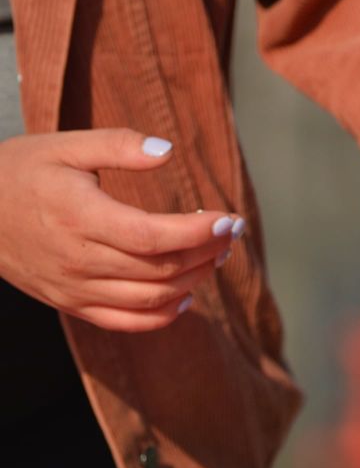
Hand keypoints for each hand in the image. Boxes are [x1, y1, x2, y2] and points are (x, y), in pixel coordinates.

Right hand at [0, 129, 244, 332]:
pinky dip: (162, 315)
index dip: (199, 233)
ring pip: (150, 298)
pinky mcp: (70, 303)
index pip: (154, 237)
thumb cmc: (19, 172)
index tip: (229, 219)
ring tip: (216, 255)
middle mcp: (79, 260)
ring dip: (193, 279)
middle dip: (207, 252)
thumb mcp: (65, 146)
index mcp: (81, 218)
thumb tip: (167, 151)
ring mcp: (74, 288)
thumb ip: (119, 146)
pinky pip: (125, 322)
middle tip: (231, 232)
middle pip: (160, 269)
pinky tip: (186, 295)